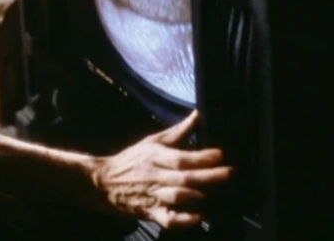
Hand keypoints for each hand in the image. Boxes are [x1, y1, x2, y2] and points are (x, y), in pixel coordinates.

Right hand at [92, 110, 230, 227]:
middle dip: (209, 176)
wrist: (104, 182)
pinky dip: (185, 219)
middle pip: (185, 177)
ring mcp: (153, 196)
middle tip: (229, 173)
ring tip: (214, 192)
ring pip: (177, 197)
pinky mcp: (152, 212)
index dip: (202, 157)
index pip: (181, 157)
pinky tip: (199, 216)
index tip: (220, 154)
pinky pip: (169, 219)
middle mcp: (155, 176)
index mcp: (155, 157)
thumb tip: (197, 115)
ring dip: (197, 195)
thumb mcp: (152, 142)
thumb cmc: (131, 160)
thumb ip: (178, 131)